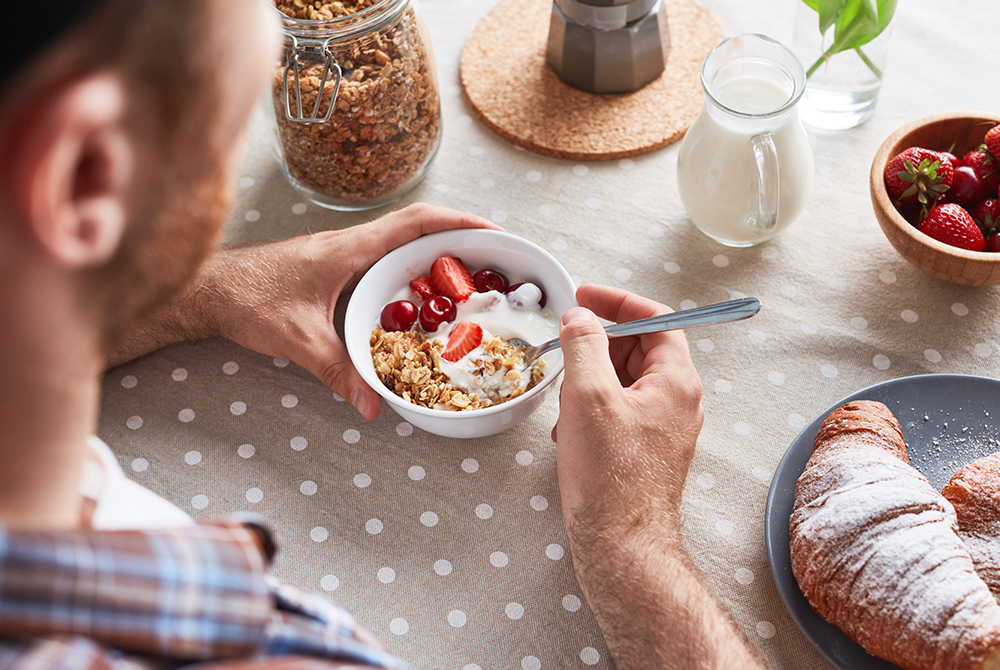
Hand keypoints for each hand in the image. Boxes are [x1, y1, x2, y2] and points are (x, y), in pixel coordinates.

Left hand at [109, 204, 499, 419]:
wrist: (207, 287)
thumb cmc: (246, 298)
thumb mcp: (297, 337)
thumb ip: (338, 370)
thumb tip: (374, 404)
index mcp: (350, 248)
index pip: (416, 222)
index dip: (460, 222)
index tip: (495, 231)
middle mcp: (352, 244)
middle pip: (419, 227)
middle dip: (463, 236)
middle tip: (498, 259)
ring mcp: (344, 253)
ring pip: (404, 243)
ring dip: (440, 252)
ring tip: (474, 277)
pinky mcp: (336, 267)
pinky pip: (388, 260)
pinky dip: (414, 270)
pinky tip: (423, 300)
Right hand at [553, 287, 766, 669]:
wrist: (620, 544)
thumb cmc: (610, 474)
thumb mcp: (588, 394)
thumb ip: (583, 344)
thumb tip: (579, 316)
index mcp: (677, 381)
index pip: (657, 319)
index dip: (619, 302)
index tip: (584, 296)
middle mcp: (678, 402)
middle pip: (639, 349)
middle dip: (598, 347)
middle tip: (566, 349)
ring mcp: (664, 428)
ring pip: (624, 382)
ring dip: (589, 381)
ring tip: (564, 400)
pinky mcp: (646, 451)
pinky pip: (619, 412)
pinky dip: (591, 410)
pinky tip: (569, 432)